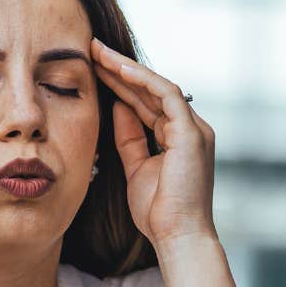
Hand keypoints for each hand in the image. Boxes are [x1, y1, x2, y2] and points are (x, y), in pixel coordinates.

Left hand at [91, 39, 217, 251]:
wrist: (178, 237)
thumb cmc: (158, 212)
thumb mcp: (136, 167)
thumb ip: (129, 137)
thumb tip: (117, 105)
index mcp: (178, 138)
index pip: (147, 102)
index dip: (119, 84)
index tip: (92, 69)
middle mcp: (190, 128)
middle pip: (151, 90)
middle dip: (120, 69)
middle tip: (91, 49)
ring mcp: (194, 129)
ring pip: (157, 86)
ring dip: (126, 68)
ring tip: (98, 53)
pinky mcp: (191, 133)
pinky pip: (166, 95)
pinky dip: (142, 80)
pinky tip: (118, 69)